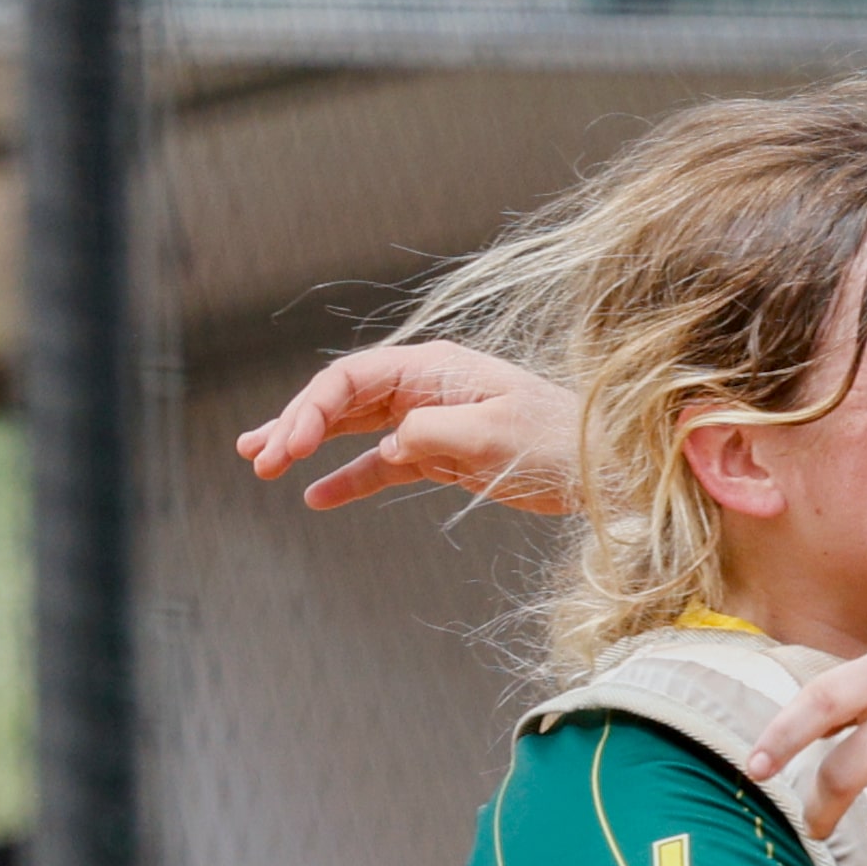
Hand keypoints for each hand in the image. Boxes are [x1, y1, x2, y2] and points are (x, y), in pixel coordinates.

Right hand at [235, 342, 578, 512]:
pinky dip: (350, 479)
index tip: (286, 446)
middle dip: (297, 424)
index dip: (310, 409)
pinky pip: (383, 464)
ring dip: (310, 444)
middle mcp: (426, 387)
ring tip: (262, 462)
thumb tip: (388, 443)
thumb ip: (430, 432)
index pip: (351, 378)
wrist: (607, 470)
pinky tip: (316, 496)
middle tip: (258, 458)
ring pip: (355, 427)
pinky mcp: (443, 455)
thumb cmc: (559, 444)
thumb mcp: (493, 435)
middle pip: (343, 398)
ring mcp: (432, 420)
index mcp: (435, 368)